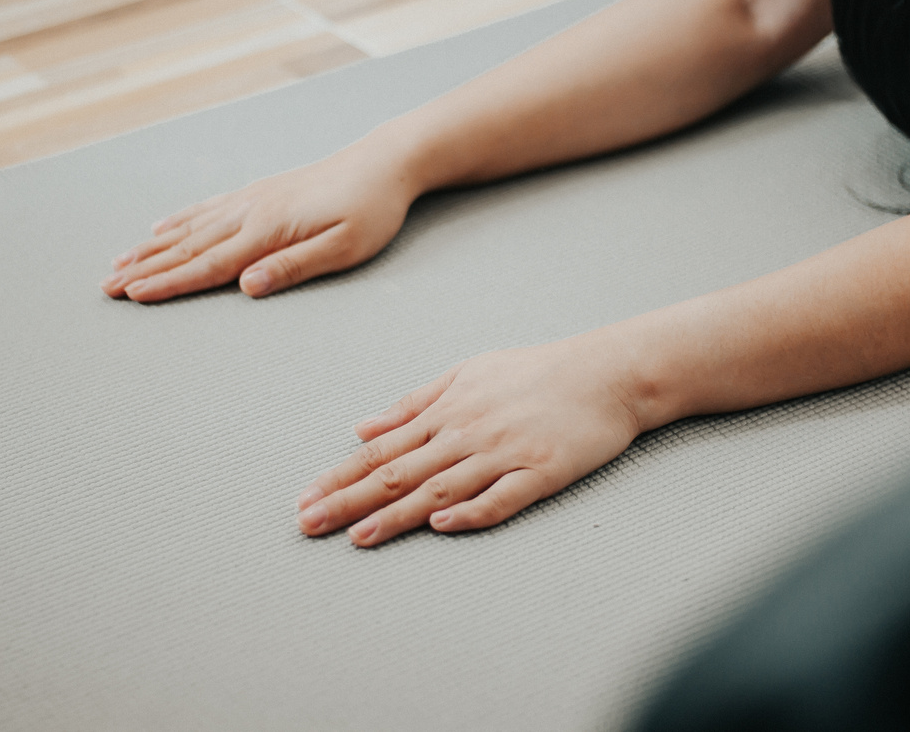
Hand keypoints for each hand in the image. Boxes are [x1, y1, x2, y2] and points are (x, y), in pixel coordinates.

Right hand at [101, 138, 418, 301]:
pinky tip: (160, 225)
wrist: (383, 162)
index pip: (209, 265)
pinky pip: (208, 207)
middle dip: (144, 269)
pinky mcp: (260, 192)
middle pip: (187, 247)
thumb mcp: (345, 247)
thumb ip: (295, 266)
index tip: (132, 297)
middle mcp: (251, 212)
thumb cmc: (371, 210)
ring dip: (151, 246)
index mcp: (268, 231)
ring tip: (117, 262)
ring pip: (190, 226)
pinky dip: (179, 219)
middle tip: (105, 288)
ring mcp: (252, 199)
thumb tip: (246, 287)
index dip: (169, 283)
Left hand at [295, 335, 643, 546]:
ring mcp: (504, 453)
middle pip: (399, 472)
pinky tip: (442, 525)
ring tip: (358, 536)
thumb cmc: (533, 373)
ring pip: (441, 488)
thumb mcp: (466, 373)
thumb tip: (362, 427)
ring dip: (397, 514)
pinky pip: (502, 496)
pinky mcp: (542, 471)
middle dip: (350, 499)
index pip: (381, 450)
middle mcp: (467, 432)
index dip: (341, 476)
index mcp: (446, 411)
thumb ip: (413, 403)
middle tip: (308, 524)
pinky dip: (472, 511)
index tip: (305, 498)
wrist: (604, 372)